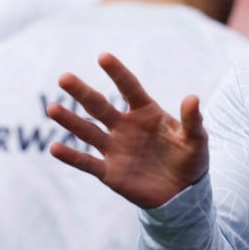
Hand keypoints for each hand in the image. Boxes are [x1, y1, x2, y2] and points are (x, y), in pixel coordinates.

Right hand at [47, 52, 208, 208]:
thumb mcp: (196, 139)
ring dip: (70, 120)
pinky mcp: (109, 172)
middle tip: (64, 77)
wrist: (183, 192)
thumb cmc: (191, 159)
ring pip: (88, 131)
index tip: (103, 56)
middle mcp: (126, 126)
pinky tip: (55, 147)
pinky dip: (72, 156)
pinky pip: (86, 162)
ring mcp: (115, 148)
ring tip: (52, 108)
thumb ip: (192, 120)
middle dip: (82, 92)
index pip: (129, 88)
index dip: (117, 73)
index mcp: (147, 112)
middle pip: (100, 106)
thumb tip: (192, 97)